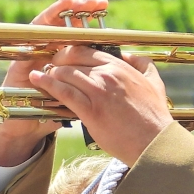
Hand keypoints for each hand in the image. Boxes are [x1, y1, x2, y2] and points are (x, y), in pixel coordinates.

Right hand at [0, 0, 108, 166]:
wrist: (21, 128)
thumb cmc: (49, 115)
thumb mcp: (77, 101)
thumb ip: (92, 89)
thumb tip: (118, 80)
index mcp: (65, 63)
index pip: (80, 36)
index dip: (93, 23)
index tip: (106, 9)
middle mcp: (49, 54)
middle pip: (66, 26)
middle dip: (80, 12)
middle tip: (97, 1)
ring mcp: (34, 53)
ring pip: (49, 26)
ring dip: (62, 11)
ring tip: (75, 0)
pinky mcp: (21, 56)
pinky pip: (32, 34)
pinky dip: (46, 19)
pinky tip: (58, 8)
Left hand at [29, 46, 171, 165]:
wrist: (154, 142)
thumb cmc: (154, 116)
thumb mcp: (155, 83)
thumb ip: (143, 65)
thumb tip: (131, 56)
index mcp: (121, 67)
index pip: (87, 50)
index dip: (70, 52)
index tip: (63, 57)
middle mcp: (108, 75)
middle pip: (73, 59)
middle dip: (57, 61)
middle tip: (49, 66)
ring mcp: (99, 92)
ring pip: (66, 74)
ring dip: (50, 73)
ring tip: (40, 76)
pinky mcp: (91, 111)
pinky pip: (64, 93)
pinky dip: (48, 85)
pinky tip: (38, 81)